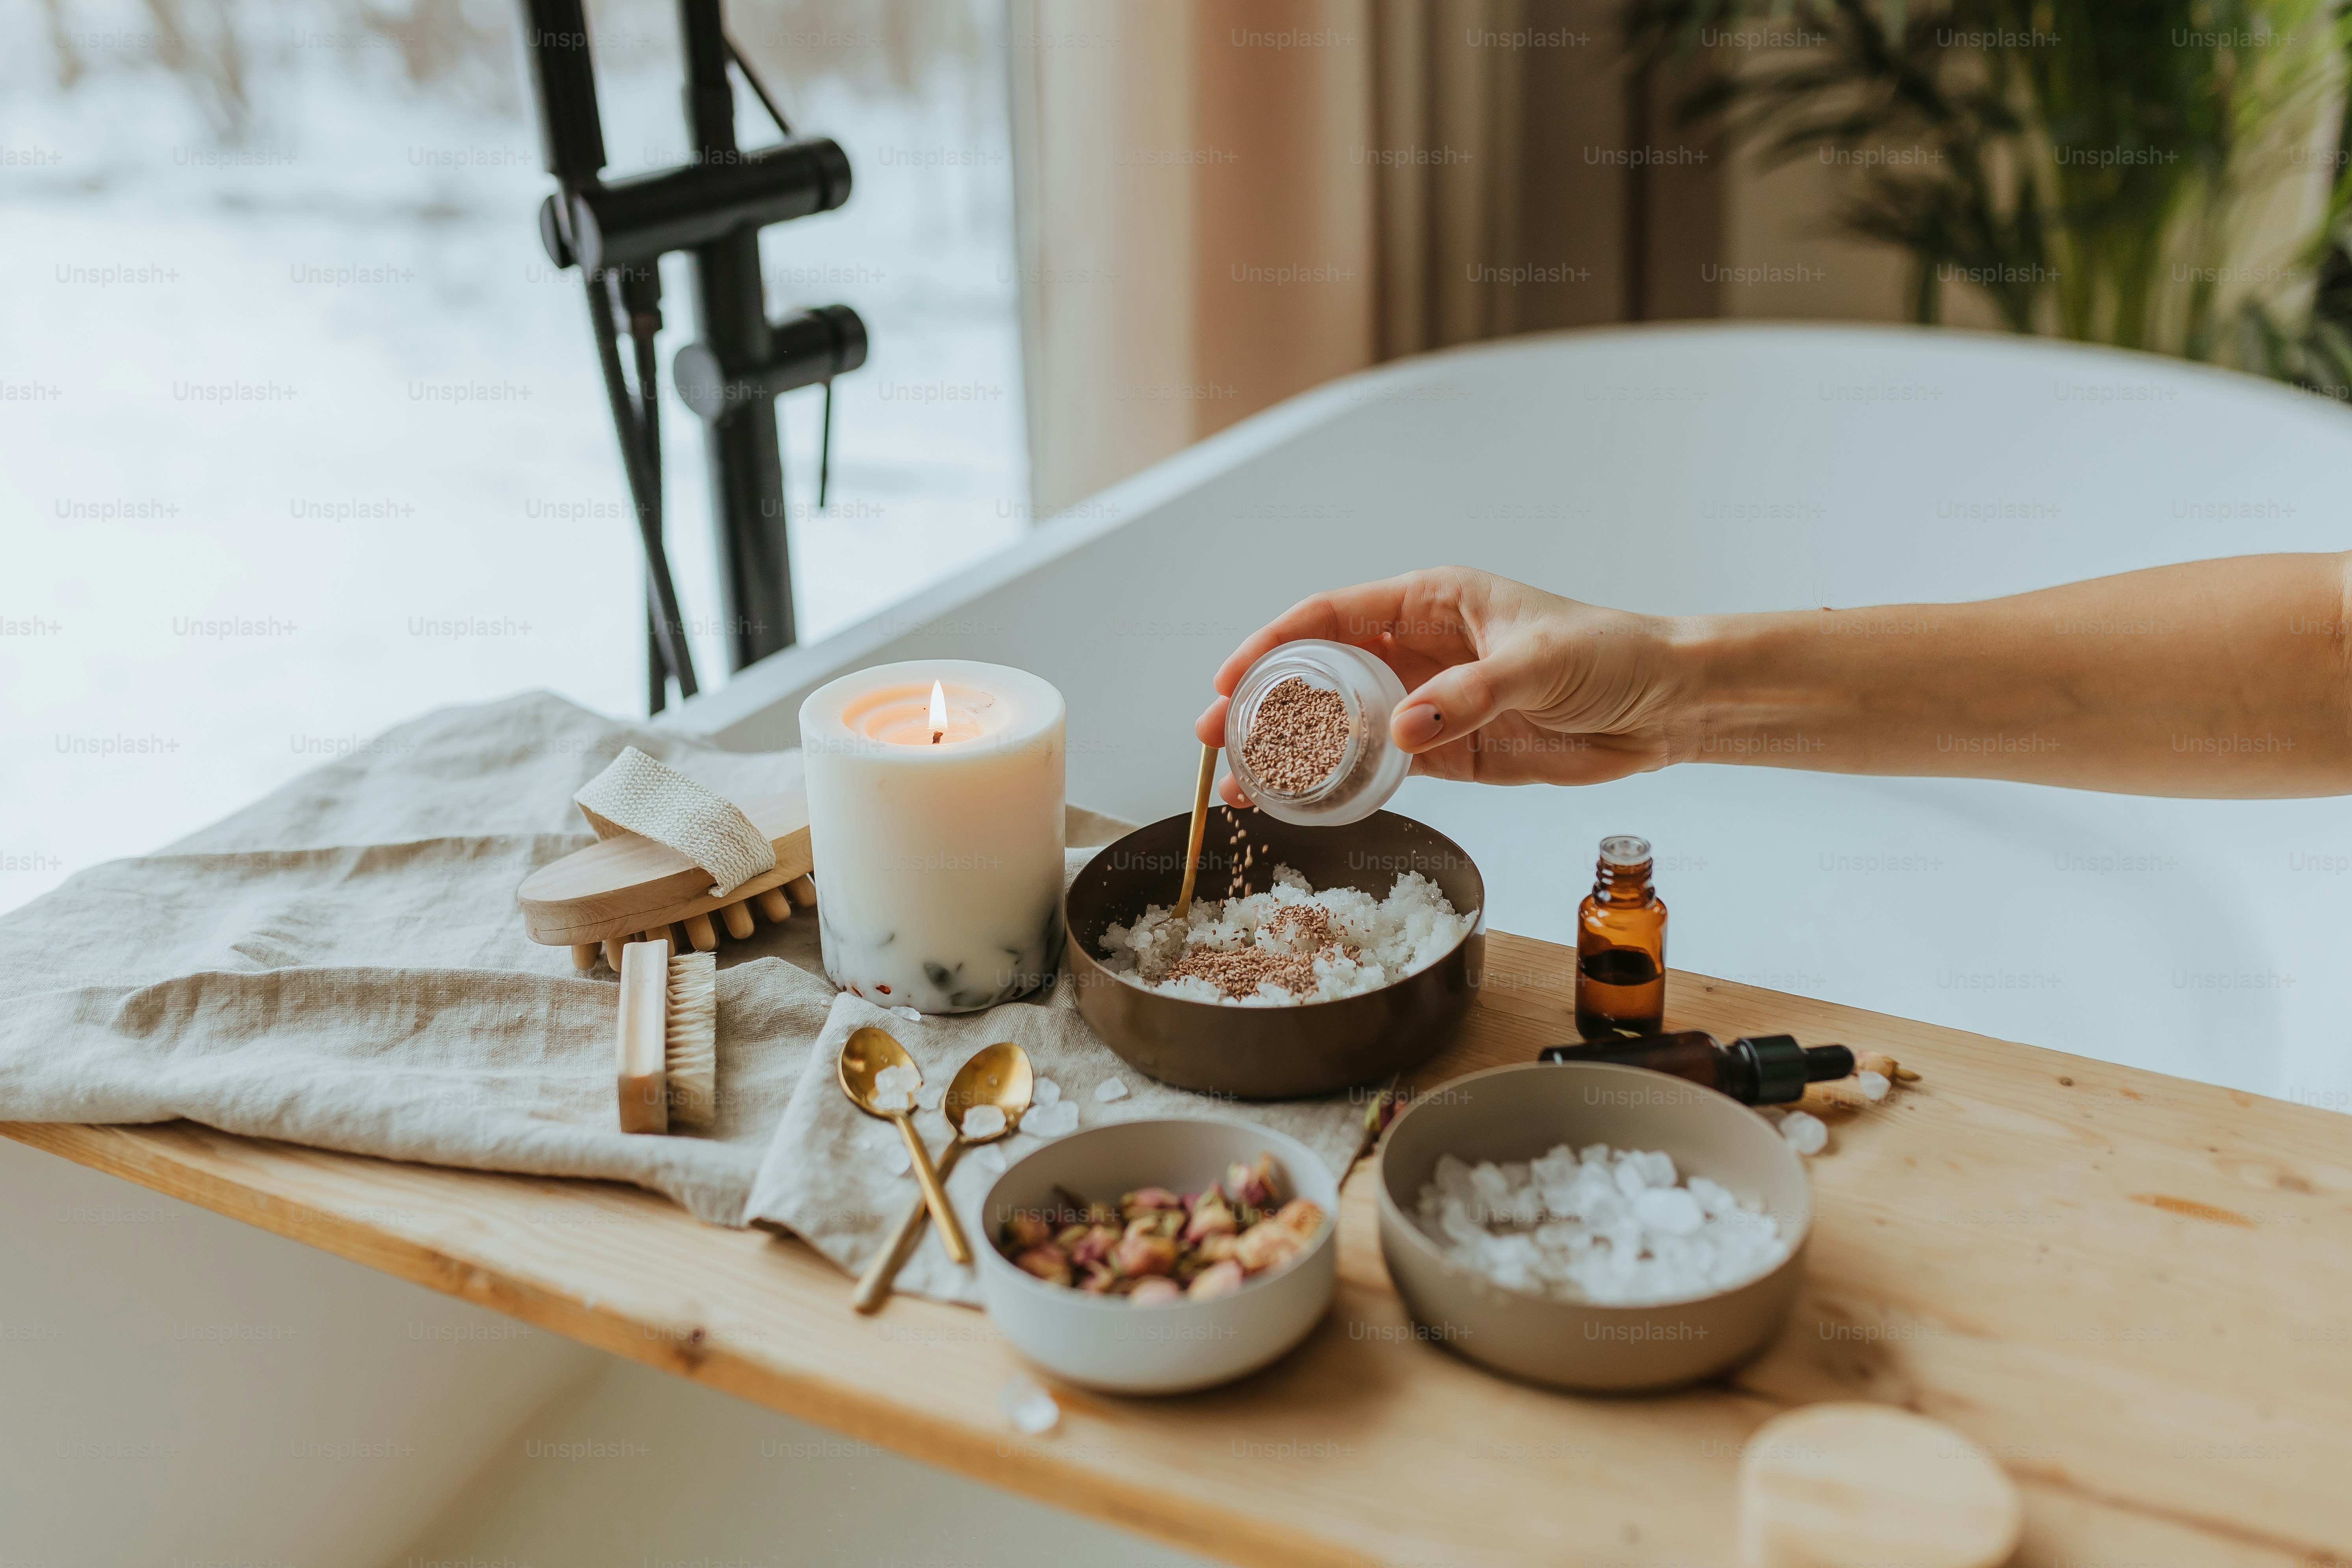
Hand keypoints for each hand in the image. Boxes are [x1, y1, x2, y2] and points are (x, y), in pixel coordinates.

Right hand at [1195, 567, 1687, 806]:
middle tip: (1216, 739)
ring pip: (1341, 724)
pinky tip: (1301, 803)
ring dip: (1292, 752)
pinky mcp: (1448, 751)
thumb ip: (1471, 694)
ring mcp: (1429, 701)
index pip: (1333, 614)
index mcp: (1432, 600)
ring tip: (1243, 785)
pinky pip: (1378, 766)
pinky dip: (1339, 784)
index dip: (1275, 642)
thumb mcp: (1540, 662)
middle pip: (1321, 672)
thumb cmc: (1611, 655)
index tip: (1231, 676)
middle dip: (1264, 703)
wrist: (1665, 705)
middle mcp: (1420, 647)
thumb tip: (1404, 729)